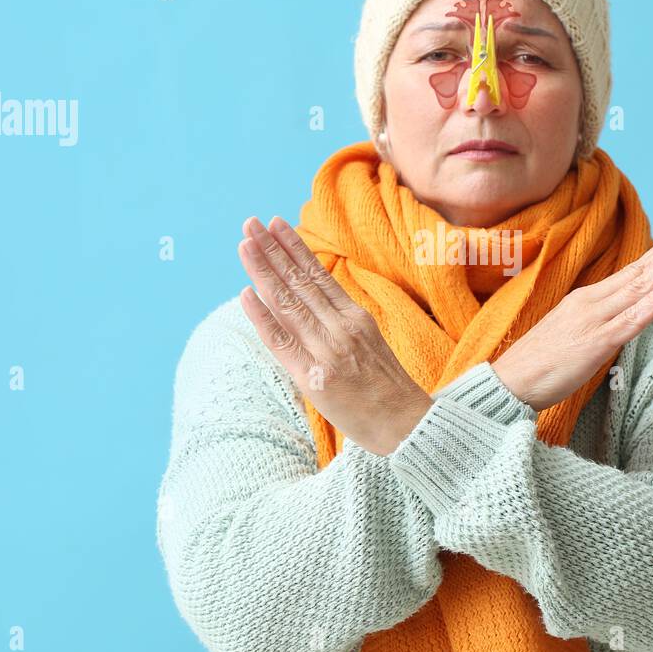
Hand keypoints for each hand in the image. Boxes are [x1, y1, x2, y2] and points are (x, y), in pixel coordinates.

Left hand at [237, 216, 432, 455]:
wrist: (408, 428)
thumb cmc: (389, 390)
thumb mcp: (371, 344)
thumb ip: (342, 323)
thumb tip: (310, 302)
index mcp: (356, 318)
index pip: (318, 275)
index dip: (294, 248)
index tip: (276, 225)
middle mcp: (341, 329)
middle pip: (300, 282)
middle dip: (272, 250)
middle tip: (250, 223)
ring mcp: (327, 352)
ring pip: (288, 303)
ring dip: (263, 271)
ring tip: (244, 245)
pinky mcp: (314, 378)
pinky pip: (282, 342)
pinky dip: (263, 316)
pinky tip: (246, 293)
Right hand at [492, 220, 652, 412]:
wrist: (509, 382)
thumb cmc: (539, 362)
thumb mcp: (573, 331)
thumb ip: (598, 319)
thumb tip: (622, 315)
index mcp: (588, 299)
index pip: (633, 270)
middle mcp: (593, 302)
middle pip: (641, 270)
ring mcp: (595, 320)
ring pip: (641, 286)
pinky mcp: (597, 343)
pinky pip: (632, 319)